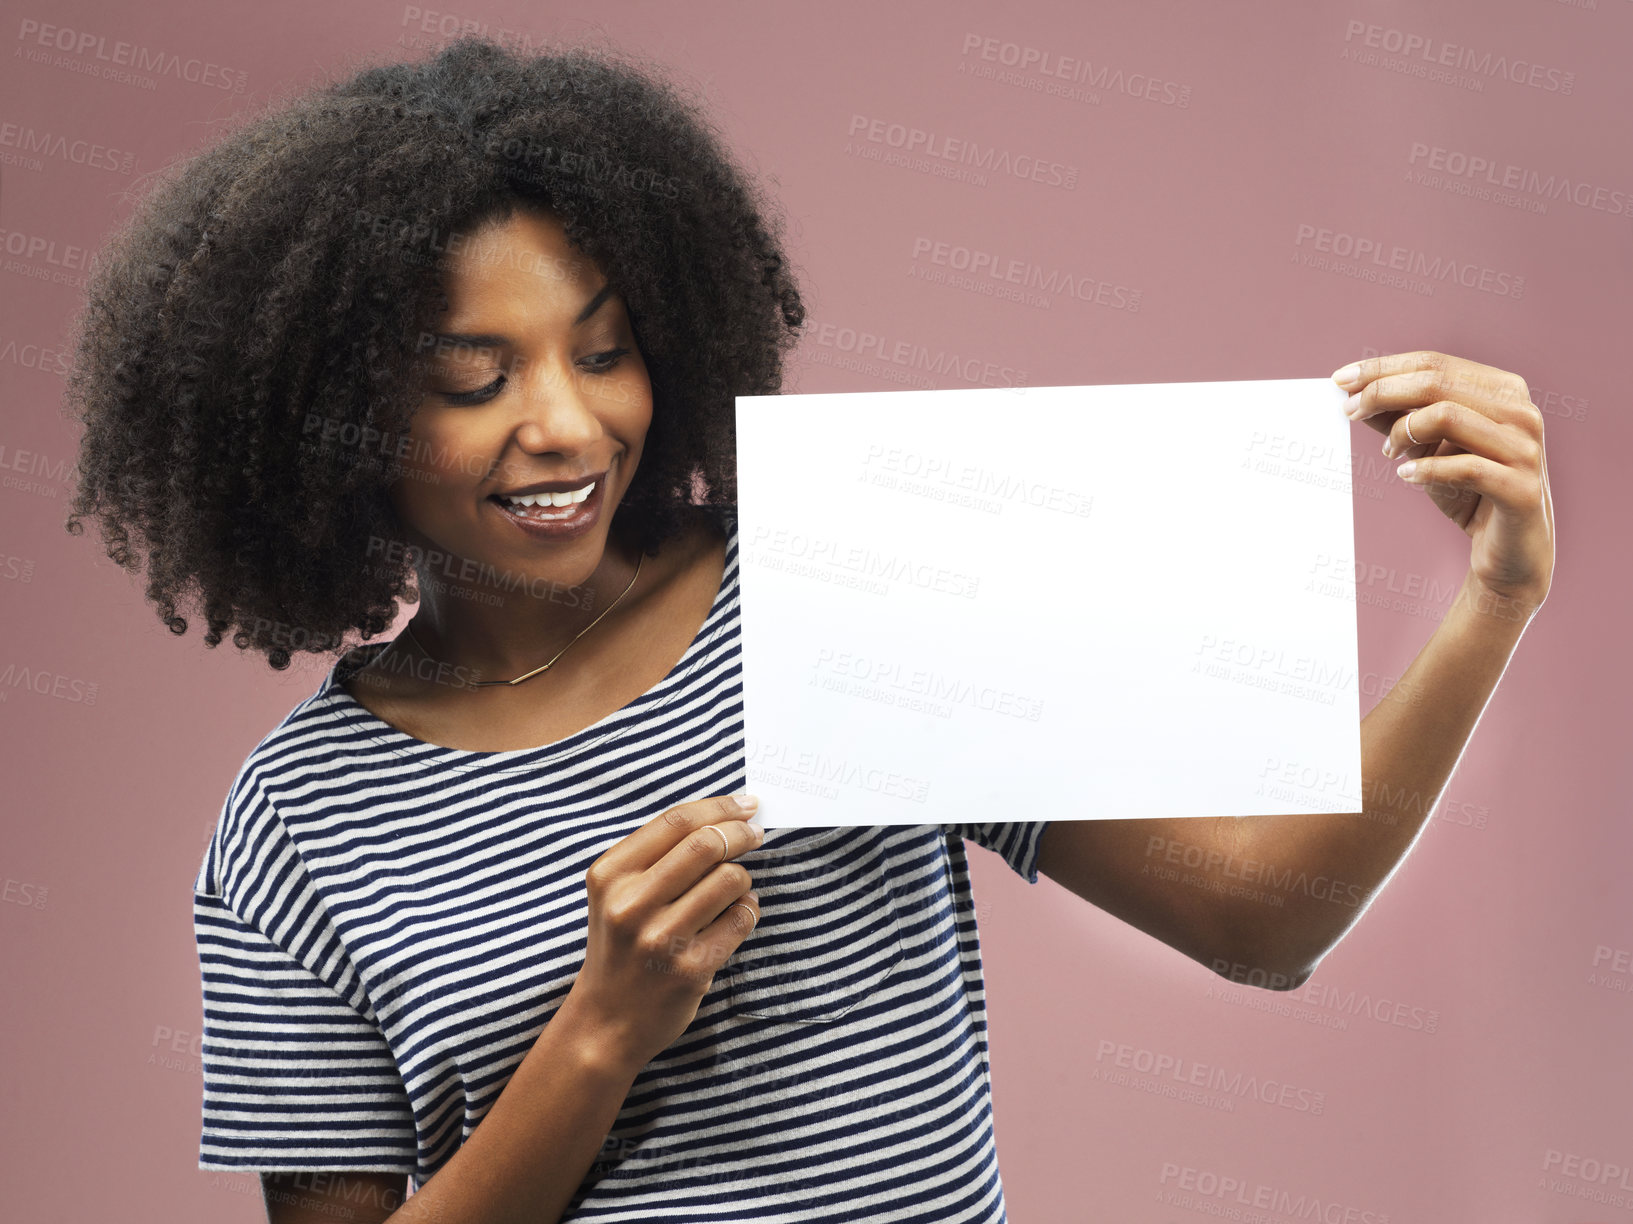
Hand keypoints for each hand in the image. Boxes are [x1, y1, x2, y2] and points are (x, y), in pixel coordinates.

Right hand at [565, 794, 762, 1075]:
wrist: (605, 1020)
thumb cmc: (621, 945)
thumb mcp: (617, 892)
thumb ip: (659, 853)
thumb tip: (725, 814)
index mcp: (610, 874)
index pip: (676, 821)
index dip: (720, 806)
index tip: (746, 804)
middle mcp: (630, 904)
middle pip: (706, 844)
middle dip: (741, 833)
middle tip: (755, 834)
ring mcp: (661, 939)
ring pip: (730, 880)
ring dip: (743, 878)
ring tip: (735, 888)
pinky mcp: (690, 969)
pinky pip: (740, 920)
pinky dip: (748, 909)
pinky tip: (737, 914)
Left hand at [1333, 350, 1554, 613]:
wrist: (1509, 549)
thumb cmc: (1468, 492)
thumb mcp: (1427, 449)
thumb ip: (1398, 420)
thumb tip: (1353, 395)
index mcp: (1503, 391)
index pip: (1434, 363)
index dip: (1383, 369)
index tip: (1340, 380)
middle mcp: (1521, 412)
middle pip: (1437, 383)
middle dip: (1382, 393)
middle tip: (1350, 411)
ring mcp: (1525, 449)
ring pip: (1447, 416)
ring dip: (1402, 431)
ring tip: (1388, 452)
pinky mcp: (1522, 488)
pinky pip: (1464, 468)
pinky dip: (1425, 468)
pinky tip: (1404, 474)